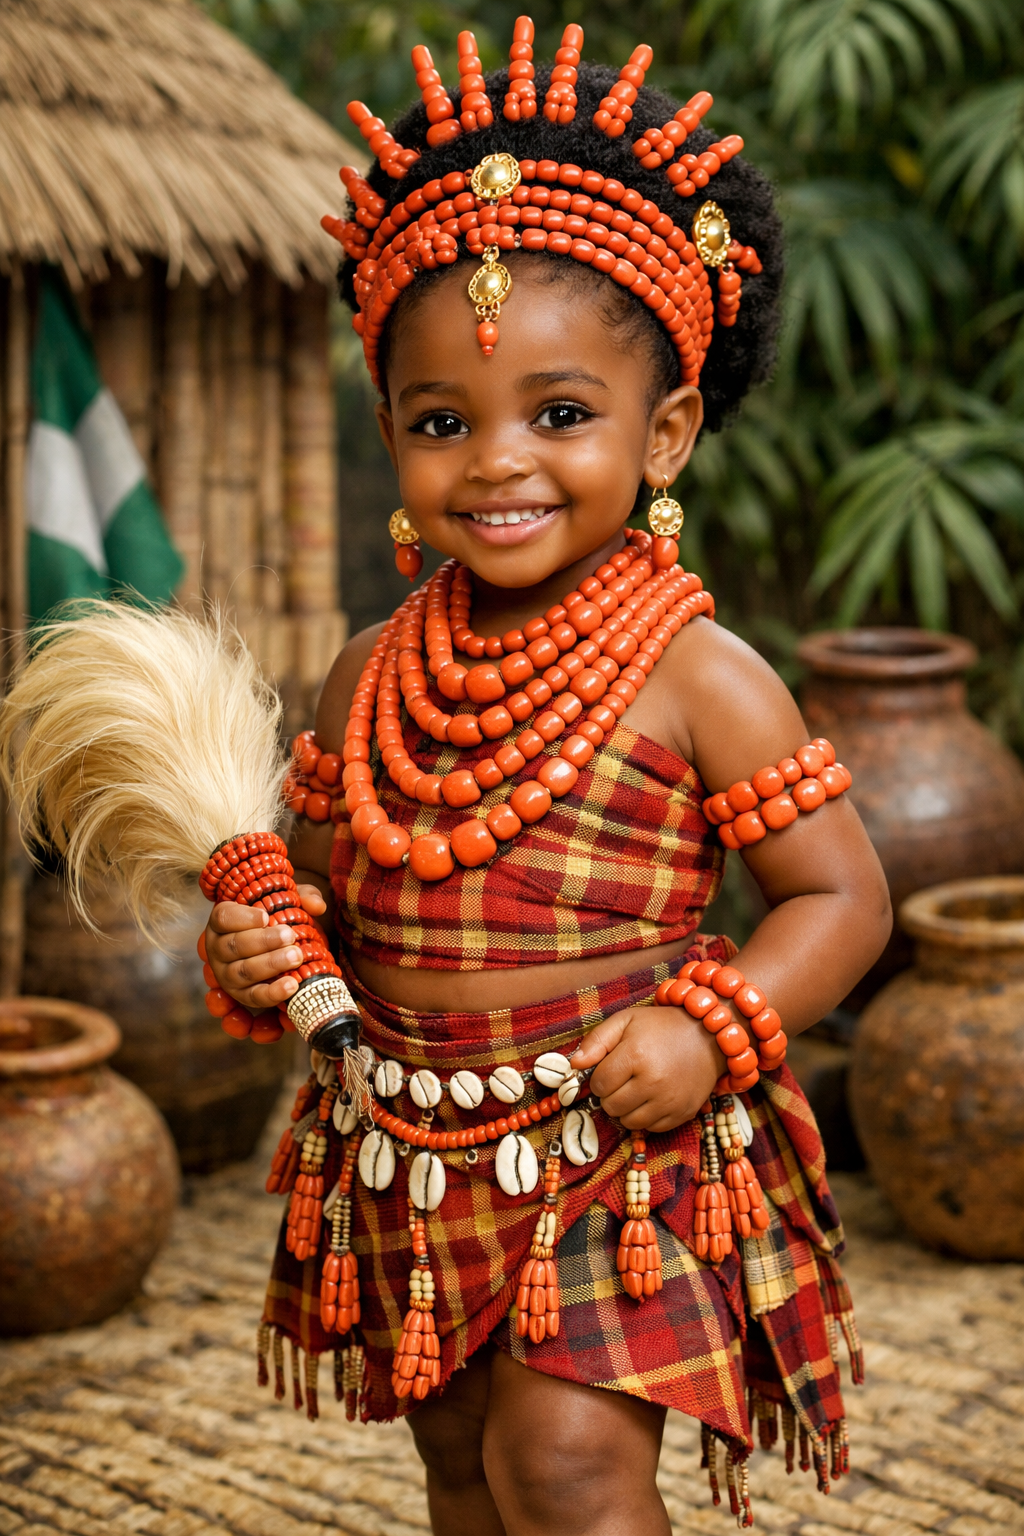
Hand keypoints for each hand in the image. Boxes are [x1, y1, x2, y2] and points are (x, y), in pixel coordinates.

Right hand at [204, 884, 326, 1011]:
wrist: (275, 950)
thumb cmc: (276, 920)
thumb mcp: (287, 902)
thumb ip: (303, 896)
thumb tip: (317, 905)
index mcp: (222, 922)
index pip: (223, 918)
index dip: (243, 918)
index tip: (266, 916)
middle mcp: (218, 948)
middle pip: (235, 945)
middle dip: (264, 941)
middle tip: (289, 936)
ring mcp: (226, 974)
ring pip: (244, 971)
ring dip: (270, 964)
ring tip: (295, 957)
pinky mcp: (241, 995)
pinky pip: (254, 996)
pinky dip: (273, 993)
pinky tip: (292, 984)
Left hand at [570, 1006, 725, 1131]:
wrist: (709, 1037)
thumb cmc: (662, 1027)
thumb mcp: (626, 1021)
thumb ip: (597, 1040)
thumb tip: (575, 1064)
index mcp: (635, 1055)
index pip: (598, 1083)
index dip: (598, 1077)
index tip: (609, 1070)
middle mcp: (652, 1081)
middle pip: (611, 1105)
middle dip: (610, 1094)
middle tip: (622, 1079)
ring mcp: (669, 1101)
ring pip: (628, 1121)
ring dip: (625, 1109)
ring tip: (635, 1090)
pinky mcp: (682, 1114)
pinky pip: (650, 1128)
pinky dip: (645, 1117)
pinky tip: (650, 1098)